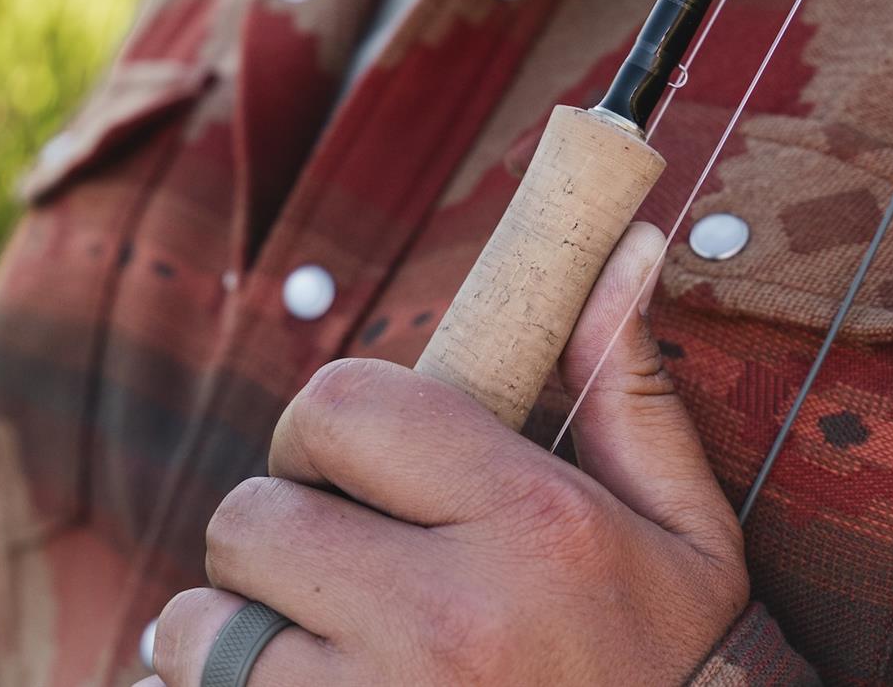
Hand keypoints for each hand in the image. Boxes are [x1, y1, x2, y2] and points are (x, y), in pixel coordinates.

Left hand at [139, 222, 748, 686]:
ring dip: (239, 626)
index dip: (323, 426)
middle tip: (334, 562)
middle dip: (276, 528)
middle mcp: (446, 617)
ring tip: (313, 643)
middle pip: (253, 513)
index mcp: (529, 522)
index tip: (349, 468)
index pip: (340, 404)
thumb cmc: (675, 673)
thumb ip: (633, 392)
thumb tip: (627, 248)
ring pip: (205, 625)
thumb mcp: (686, 537)